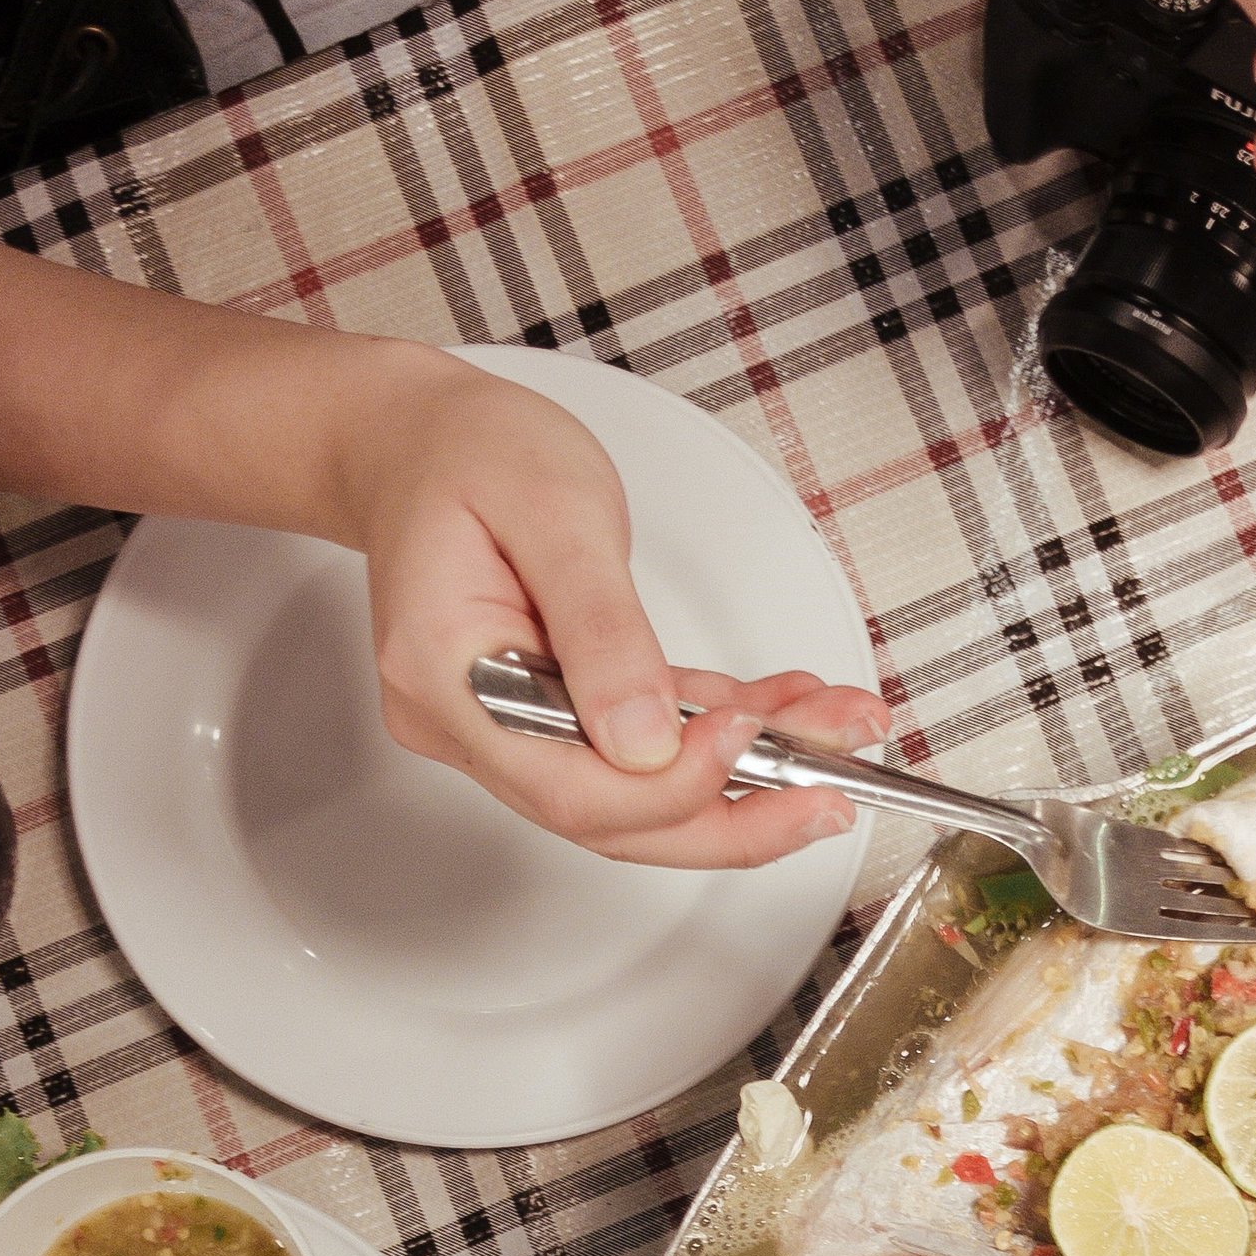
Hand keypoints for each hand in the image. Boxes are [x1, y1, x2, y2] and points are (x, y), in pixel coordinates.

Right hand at [335, 346, 887, 866]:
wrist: (424, 437)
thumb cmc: (470, 453)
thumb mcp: (554, 512)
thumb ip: (601, 627)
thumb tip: (645, 740)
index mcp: (445, 679)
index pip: (567, 787)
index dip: (670, 786)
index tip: (750, 736)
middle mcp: (468, 723)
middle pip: (607, 818)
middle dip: (729, 816)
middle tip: (825, 799)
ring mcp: (505, 727)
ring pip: (635, 792)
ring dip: (742, 774)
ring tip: (831, 732)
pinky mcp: (550, 712)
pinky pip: (640, 746)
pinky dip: (715, 731)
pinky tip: (783, 708)